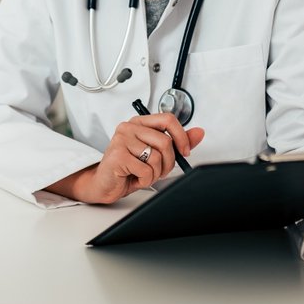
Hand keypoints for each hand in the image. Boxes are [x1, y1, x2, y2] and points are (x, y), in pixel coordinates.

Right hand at [56, 114, 204, 204]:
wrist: (104, 184)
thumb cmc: (128, 168)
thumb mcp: (156, 154)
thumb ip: (176, 142)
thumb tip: (199, 133)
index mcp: (139, 123)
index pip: (168, 119)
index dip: (181, 136)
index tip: (185, 151)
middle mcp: (129, 127)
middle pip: (165, 142)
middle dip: (169, 163)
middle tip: (160, 171)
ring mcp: (121, 140)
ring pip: (157, 157)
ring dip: (155, 173)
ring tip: (144, 174)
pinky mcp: (117, 155)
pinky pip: (146, 170)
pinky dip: (145, 180)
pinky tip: (135, 178)